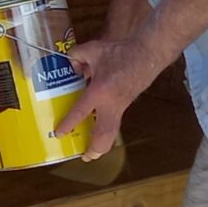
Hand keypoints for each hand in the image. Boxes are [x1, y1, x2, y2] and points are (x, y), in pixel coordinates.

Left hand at [58, 32, 160, 159]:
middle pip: (103, 136)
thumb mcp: (93, 50)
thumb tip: (72, 67)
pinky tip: (98, 126)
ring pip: (112, 133)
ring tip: (91, 150)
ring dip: (102, 144)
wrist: (148, 54)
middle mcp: (111, 104)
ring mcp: (121, 107)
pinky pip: (115, 122)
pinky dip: (106, 129)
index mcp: (100, 91)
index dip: (68, 124)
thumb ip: (76, 57)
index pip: (80, 112)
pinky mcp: (126, 104)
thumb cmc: (122, 52)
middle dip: (94, 150)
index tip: (59, 134)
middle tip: (84, 156)